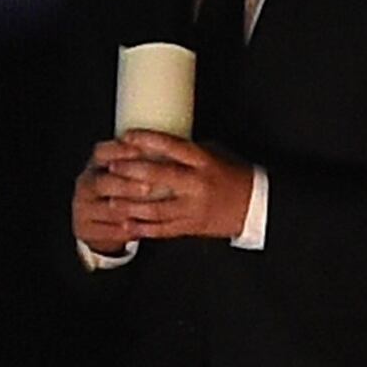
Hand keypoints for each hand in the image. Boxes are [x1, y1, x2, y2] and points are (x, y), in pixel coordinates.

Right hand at [69, 147, 143, 255]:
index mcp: (95, 165)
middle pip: (102, 182)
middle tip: (148, 187)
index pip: (101, 153)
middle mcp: (85, 184)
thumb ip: (137, 163)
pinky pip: (107, 231)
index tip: (139, 150)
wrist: (94, 224)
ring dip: (128, 211)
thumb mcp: (120, 173)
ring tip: (149, 211)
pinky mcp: (84, 228)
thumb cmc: (117, 192)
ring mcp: (82, 207)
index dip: (119, 151)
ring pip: (105, 210)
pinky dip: (125, 231)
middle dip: (126, 185)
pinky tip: (141, 229)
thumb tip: (168, 149)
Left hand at [96, 132, 255, 242]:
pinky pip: (163, 230)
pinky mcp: (192, 227)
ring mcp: (194, 208)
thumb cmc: (233, 175)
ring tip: (110, 200)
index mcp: (204, 162)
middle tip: (111, 167)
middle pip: (160, 177)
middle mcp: (197, 185)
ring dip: (131, 205)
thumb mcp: (214, 154)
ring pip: (157, 208)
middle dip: (132, 172)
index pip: (173, 147)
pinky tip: (125, 225)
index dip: (148, 141)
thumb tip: (156, 142)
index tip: (127, 136)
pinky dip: (143, 229)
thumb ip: (187, 151)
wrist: (256, 206)